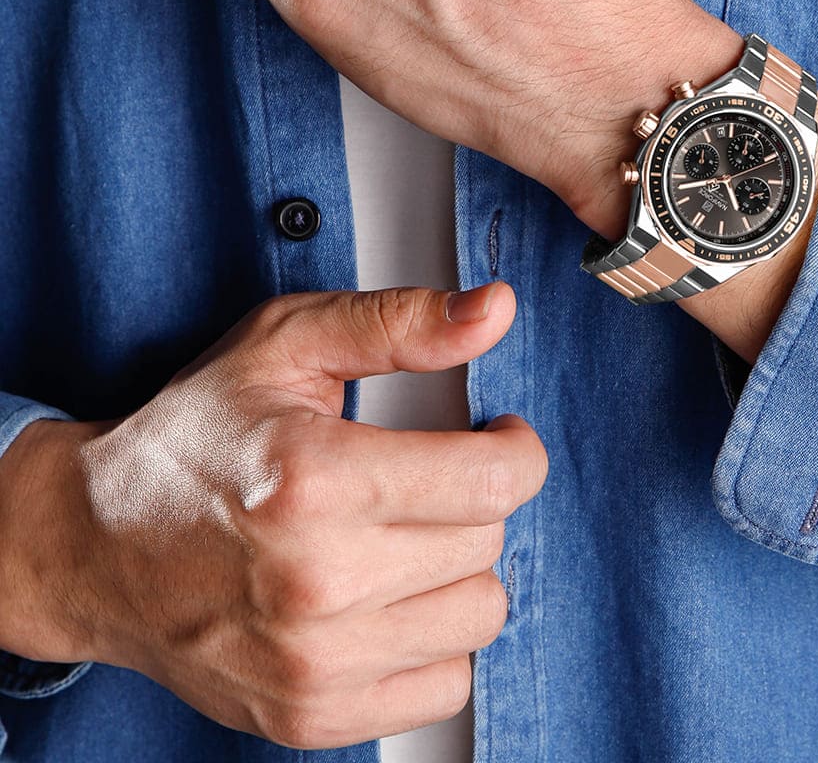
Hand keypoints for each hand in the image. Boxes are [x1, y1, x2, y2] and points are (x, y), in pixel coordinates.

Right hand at [0, 283, 547, 748]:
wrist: (92, 545)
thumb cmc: (191, 439)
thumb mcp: (287, 344)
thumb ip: (400, 322)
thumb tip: (495, 309)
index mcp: (315, 480)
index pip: (493, 481)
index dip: (516, 448)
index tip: (498, 437)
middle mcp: (316, 583)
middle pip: (487, 542)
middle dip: (474, 497)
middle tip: (427, 478)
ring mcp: (313, 664)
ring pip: (479, 614)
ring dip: (459, 567)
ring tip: (405, 536)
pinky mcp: (310, 717)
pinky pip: (445, 686)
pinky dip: (433, 639)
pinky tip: (389, 598)